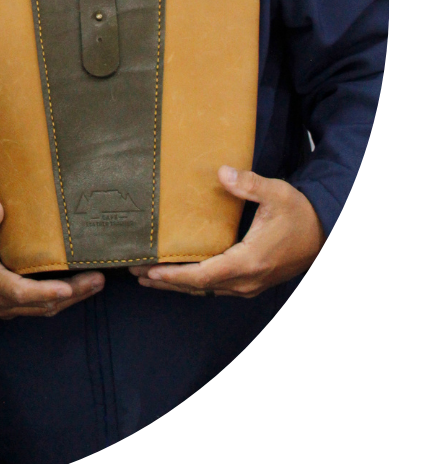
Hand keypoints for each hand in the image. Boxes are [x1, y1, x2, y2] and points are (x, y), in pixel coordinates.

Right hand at [0, 201, 103, 318]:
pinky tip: (79, 288)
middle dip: (72, 294)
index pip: (18, 291)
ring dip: (72, 298)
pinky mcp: (11, 308)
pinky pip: (40, 308)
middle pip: (39, 303)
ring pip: (44, 309)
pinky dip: (61, 299)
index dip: (44, 292)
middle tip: (98, 279)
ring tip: (96, 282)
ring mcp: (3, 307)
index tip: (67, 288)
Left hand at [130, 165, 325, 297]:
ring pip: (206, 290)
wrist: (326, 234)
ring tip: (148, 276)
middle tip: (136, 272)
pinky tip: (178, 276)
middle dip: (166, 281)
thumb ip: (250, 185)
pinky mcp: (251, 282)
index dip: (175, 275)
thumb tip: (223, 173)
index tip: (150, 270)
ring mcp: (249, 284)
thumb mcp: (278, 194)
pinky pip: (216, 287)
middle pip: (199, 287)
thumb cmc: (300, 214)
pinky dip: (194, 284)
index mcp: (249, 261)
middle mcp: (247, 279)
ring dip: (177, 284)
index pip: (203, 275)